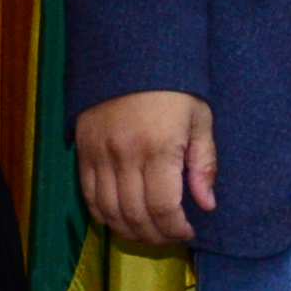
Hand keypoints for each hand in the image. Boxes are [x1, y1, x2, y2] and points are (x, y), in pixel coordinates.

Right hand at [77, 90, 216, 243]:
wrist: (132, 53)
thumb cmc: (175, 86)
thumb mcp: (200, 118)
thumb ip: (204, 163)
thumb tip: (207, 205)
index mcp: (159, 148)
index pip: (163, 208)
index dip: (175, 229)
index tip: (188, 232)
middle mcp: (125, 156)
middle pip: (135, 215)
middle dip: (156, 235)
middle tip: (170, 237)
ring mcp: (100, 155)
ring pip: (109, 212)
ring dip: (129, 231)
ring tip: (148, 233)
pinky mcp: (83, 152)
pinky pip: (88, 196)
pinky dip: (104, 215)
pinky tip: (121, 219)